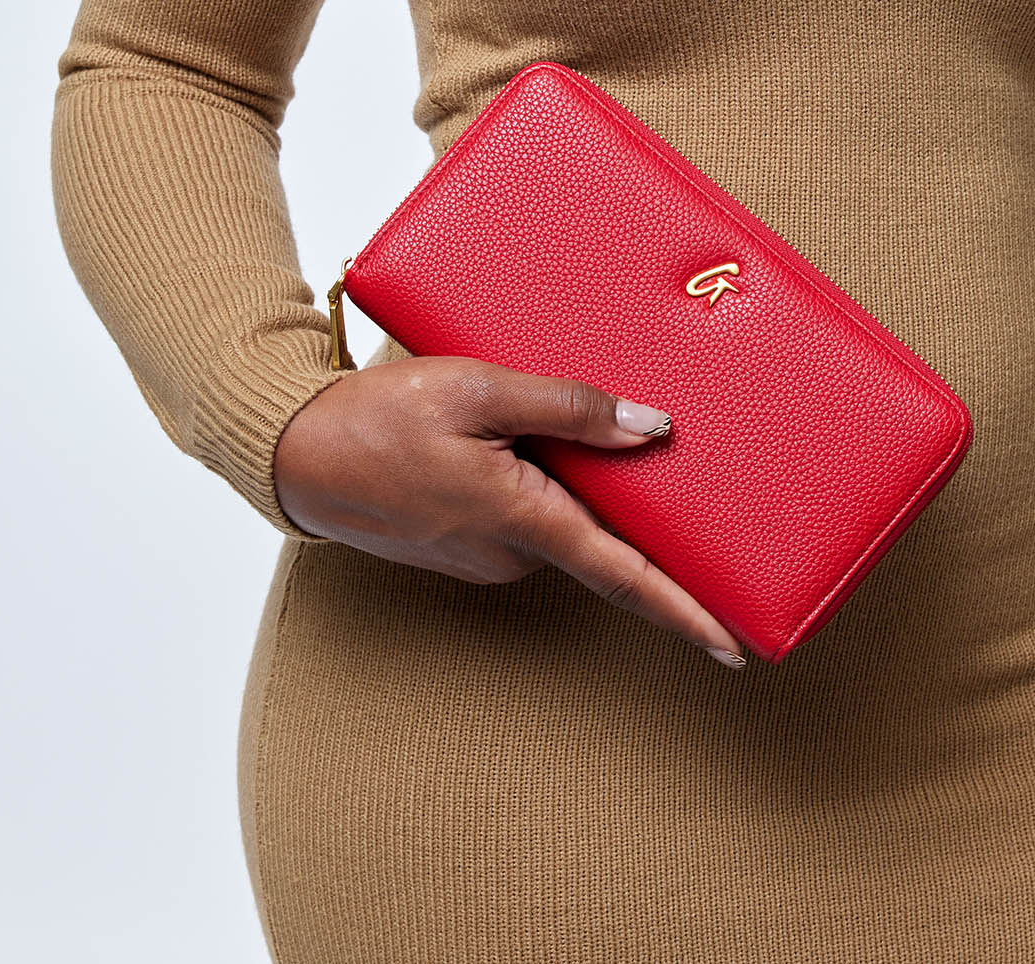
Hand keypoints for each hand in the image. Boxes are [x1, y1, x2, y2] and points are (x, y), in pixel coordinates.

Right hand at [273, 355, 745, 667]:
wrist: (295, 453)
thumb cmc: (378, 418)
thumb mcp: (476, 389)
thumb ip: (568, 408)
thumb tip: (650, 430)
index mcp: (523, 519)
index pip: (626, 575)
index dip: (687, 612)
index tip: (738, 645)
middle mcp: (510, 551)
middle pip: (598, 535)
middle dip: (638, 516)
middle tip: (682, 479)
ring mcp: (482, 553)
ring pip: (557, 519)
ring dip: (577, 487)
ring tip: (585, 429)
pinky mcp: (461, 542)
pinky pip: (523, 515)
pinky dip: (540, 487)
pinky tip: (527, 441)